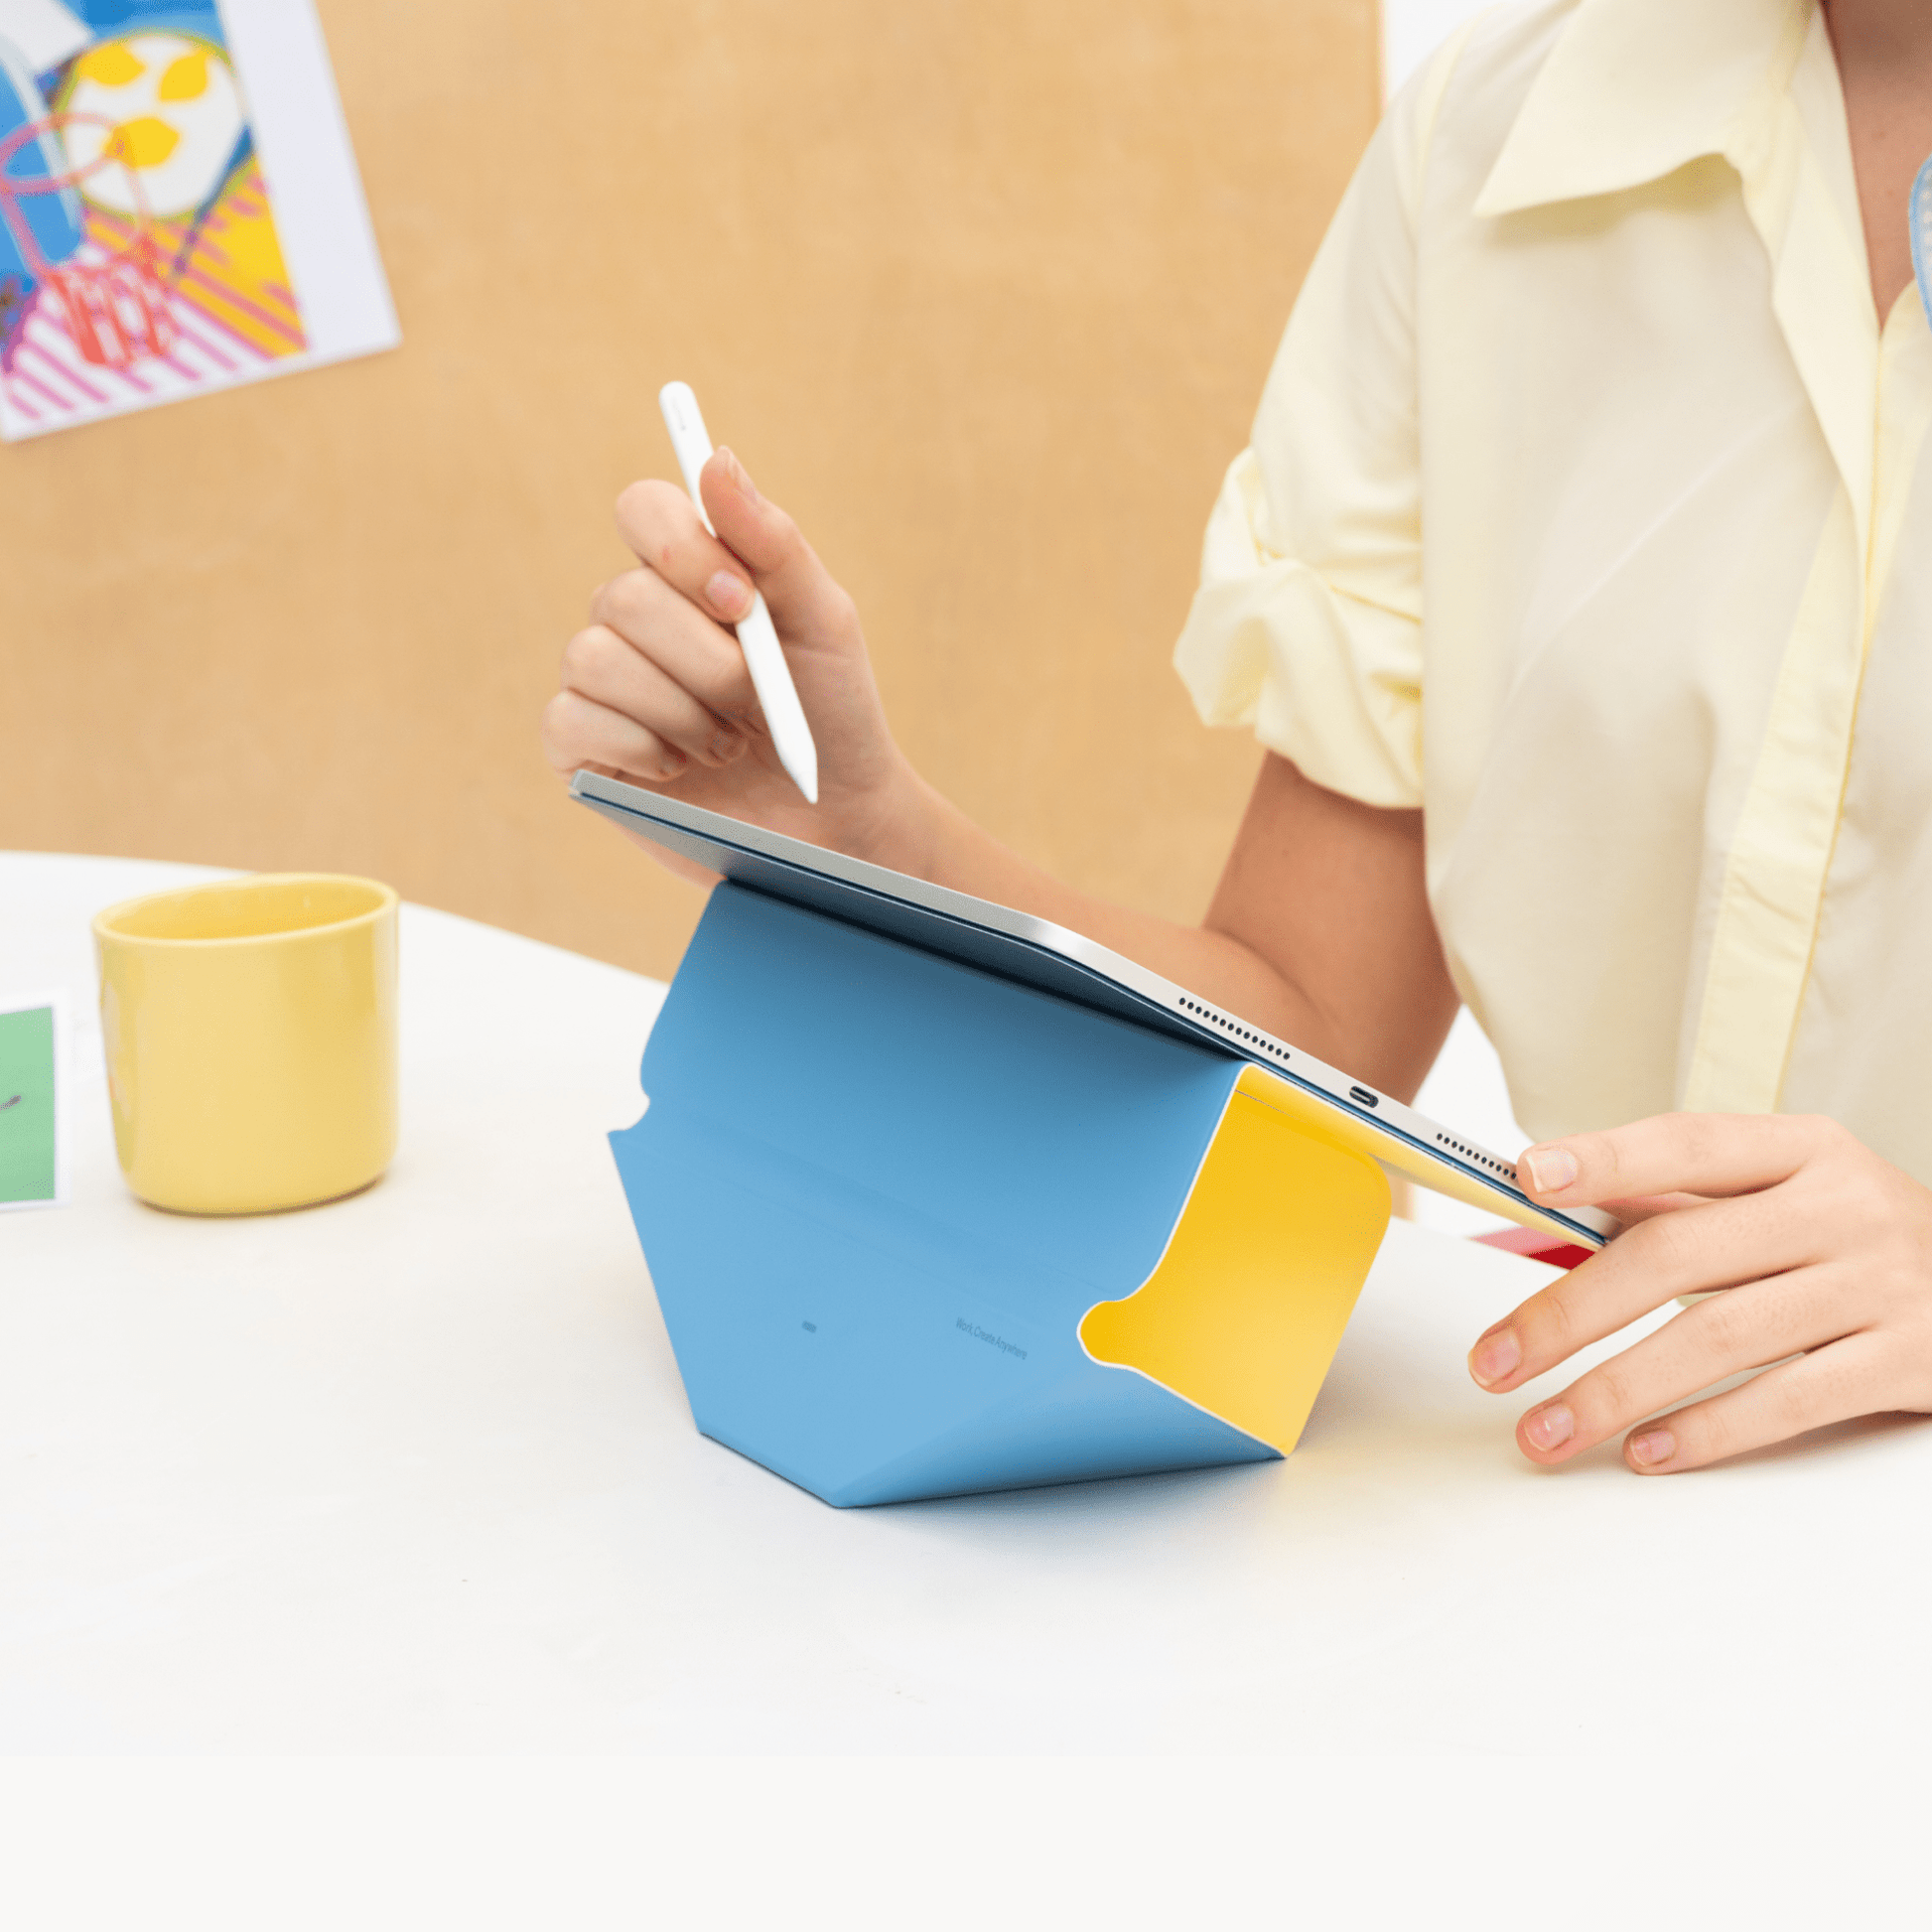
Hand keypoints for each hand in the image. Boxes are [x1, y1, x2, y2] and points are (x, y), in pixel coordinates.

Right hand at [541, 447, 924, 874]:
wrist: (836, 821)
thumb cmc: (832, 716)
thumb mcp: (822, 622)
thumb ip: (773, 542)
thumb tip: (714, 459)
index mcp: (689, 575)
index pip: (642, 510)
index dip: (684, 549)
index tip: (741, 602)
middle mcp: (634, 621)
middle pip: (623, 596)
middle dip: (704, 659)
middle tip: (750, 699)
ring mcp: (602, 686)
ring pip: (592, 657)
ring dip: (679, 710)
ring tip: (727, 744)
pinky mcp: (581, 751)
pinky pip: (570, 720)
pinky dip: (637, 744)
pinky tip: (680, 768)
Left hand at [1467, 1114, 1931, 1471]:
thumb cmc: (1862, 1241)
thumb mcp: (1794, 1194)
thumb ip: (1689, 1200)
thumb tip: (1561, 1202)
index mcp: (1803, 1149)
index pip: (1686, 1144)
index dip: (1604, 1159)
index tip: (1524, 1179)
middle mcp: (1843, 1207)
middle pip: (1678, 1253)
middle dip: (1568, 1312)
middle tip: (1493, 1360)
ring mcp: (1881, 1285)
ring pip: (1719, 1338)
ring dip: (1615, 1391)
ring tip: (1546, 1431)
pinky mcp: (1910, 1364)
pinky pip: (1788, 1401)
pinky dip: (1707, 1430)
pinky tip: (1645, 1452)